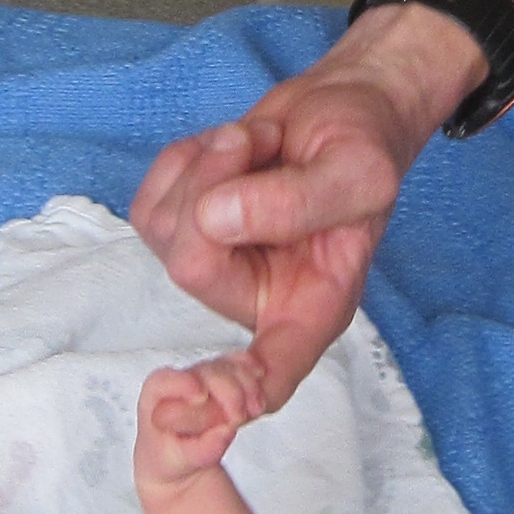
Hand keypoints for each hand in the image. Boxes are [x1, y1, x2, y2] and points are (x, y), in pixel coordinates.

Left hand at [133, 16, 466, 405]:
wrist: (344, 106)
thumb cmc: (363, 147)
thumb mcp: (357, 172)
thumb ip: (299, 201)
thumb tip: (216, 220)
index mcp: (314, 306)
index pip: (268, 376)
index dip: (225, 397)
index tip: (183, 406)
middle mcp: (259, 297)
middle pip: (194, 269)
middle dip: (212, 187)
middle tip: (255, 141)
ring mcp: (216, 267)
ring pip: (166, 233)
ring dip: (204, 165)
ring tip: (256, 142)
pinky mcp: (182, 230)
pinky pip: (149, 204)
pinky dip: (183, 160)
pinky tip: (229, 149)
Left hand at [135, 355, 268, 484]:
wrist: (180, 459)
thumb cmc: (169, 458)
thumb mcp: (180, 464)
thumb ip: (201, 451)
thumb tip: (225, 432)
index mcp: (156, 397)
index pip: (163, 381)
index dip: (183, 383)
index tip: (201, 396)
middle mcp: (180, 380)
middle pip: (204, 372)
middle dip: (226, 390)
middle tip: (238, 417)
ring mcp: (204, 375)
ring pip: (227, 367)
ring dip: (246, 385)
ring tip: (256, 410)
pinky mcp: (225, 376)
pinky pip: (240, 365)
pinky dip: (253, 372)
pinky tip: (261, 378)